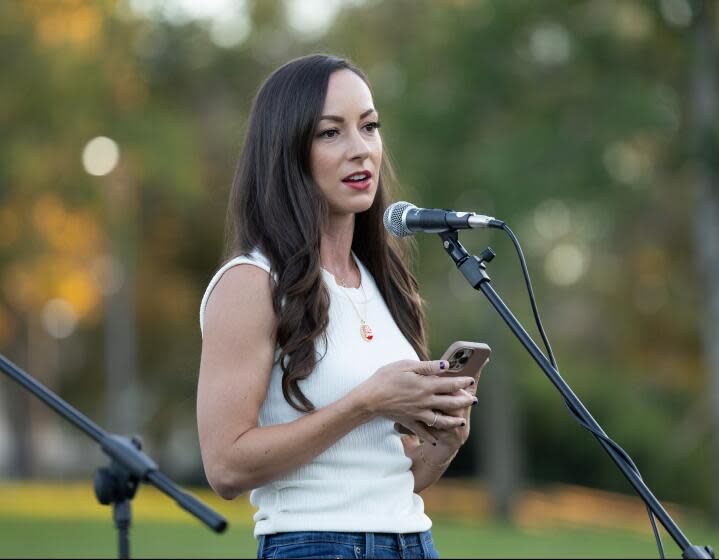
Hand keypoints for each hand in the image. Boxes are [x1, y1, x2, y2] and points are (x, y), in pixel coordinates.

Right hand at [357, 359, 475, 442]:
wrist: (370, 399)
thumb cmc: (386, 378)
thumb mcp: (406, 366)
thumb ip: (427, 367)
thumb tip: (445, 365)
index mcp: (426, 386)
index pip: (450, 385)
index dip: (462, 382)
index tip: (471, 380)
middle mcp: (425, 402)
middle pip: (450, 404)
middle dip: (464, 402)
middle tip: (474, 401)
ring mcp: (418, 414)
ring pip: (441, 420)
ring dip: (453, 421)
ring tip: (462, 421)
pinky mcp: (409, 422)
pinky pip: (423, 432)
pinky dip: (431, 436)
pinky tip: (436, 439)